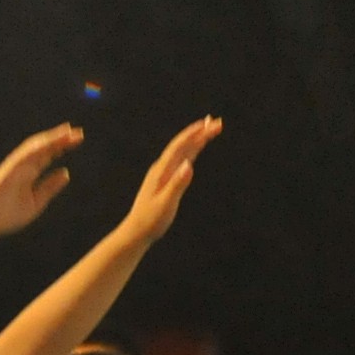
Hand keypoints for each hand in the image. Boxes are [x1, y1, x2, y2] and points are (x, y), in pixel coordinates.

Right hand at [0, 124, 81, 239]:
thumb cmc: (7, 215)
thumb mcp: (36, 202)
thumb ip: (49, 187)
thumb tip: (66, 172)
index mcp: (30, 173)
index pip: (48, 154)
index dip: (62, 145)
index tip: (78, 139)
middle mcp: (23, 166)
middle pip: (43, 147)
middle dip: (60, 139)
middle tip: (78, 133)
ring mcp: (14, 167)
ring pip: (34, 148)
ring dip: (49, 139)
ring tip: (66, 132)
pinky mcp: (5, 172)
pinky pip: (20, 157)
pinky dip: (34, 148)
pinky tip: (47, 143)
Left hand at [119, 116, 222, 244]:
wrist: (136, 232)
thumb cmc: (151, 220)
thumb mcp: (166, 204)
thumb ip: (177, 184)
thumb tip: (189, 165)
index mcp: (161, 171)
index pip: (180, 146)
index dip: (194, 134)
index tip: (209, 124)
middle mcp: (161, 168)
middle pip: (182, 145)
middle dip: (200, 132)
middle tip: (217, 123)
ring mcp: (163, 174)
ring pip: (182, 151)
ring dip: (196, 139)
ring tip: (210, 129)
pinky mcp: (165, 180)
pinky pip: (180, 160)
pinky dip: (191, 151)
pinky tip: (196, 148)